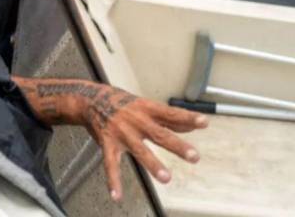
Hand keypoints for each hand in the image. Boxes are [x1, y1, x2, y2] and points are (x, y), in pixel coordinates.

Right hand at [80, 85, 206, 200]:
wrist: (90, 100)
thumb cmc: (122, 103)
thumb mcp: (145, 105)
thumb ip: (167, 118)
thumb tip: (191, 125)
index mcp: (147, 109)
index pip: (171, 114)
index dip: (187, 117)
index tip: (204, 122)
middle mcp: (136, 120)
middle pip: (159, 134)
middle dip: (177, 146)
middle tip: (193, 156)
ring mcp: (122, 132)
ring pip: (139, 150)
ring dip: (153, 164)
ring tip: (166, 178)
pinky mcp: (108, 143)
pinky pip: (111, 164)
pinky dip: (113, 181)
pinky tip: (117, 196)